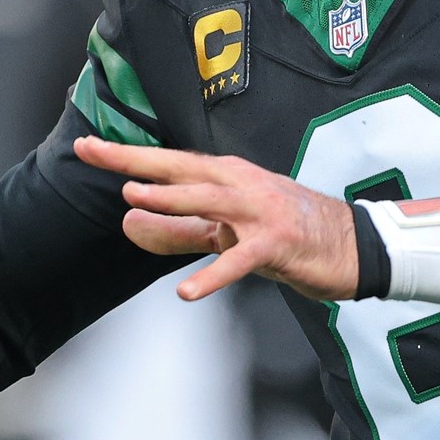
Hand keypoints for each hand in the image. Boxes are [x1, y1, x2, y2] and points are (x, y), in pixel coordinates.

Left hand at [73, 137, 357, 301]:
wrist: (351, 243)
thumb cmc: (287, 232)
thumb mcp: (227, 229)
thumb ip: (178, 229)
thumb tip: (129, 224)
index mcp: (227, 177)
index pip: (168, 163)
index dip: (127, 155)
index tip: (87, 146)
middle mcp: (241, 186)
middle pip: (181, 170)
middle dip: (135, 161)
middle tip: (93, 151)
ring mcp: (260, 213)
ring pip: (209, 201)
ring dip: (172, 198)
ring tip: (133, 199)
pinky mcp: (277, 244)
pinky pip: (240, 261)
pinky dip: (213, 275)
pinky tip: (187, 292)